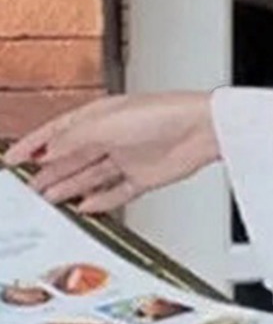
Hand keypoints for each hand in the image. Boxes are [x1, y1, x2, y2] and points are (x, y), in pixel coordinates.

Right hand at [2, 92, 219, 212]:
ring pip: (89, 176)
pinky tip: (84, 209)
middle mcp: (112, 136)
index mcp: (101, 116)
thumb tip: (48, 152)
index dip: (33, 145)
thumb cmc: (163, 114)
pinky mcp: (144, 177)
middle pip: (71, 158)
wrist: (203, 130)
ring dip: (67, 189)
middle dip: (48, 173)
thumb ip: (73, 140)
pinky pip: (115, 192)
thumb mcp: (107, 125)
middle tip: (26, 190)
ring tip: (47, 202)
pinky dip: (99, 201)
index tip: (12, 159)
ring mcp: (128, 157)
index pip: (58, 131)